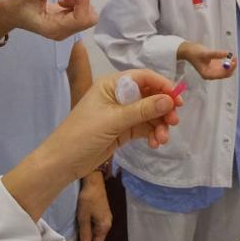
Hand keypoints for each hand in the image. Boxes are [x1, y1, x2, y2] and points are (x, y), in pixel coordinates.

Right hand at [0, 0, 97, 41]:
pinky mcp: (65, 23)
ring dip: (79, 0)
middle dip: (83, 1)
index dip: (84, 0)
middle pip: (88, 18)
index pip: (82, 18)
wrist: (8, 14)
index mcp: (55, 28)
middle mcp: (63, 32)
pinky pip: (80, 12)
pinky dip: (76, 2)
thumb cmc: (17, 3)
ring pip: (86, 14)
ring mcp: (65, 29)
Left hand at [47, 70, 182, 178]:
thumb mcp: (113, 120)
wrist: (62, 163)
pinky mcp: (123, 130)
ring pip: (149, 114)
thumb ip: (142, 110)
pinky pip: (144, 128)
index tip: (177, 99)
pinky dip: (152, 134)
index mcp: (111, 85)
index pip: (143, 77)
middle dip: (163, 108)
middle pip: (149, 96)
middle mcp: (118, 96)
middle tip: (174, 121)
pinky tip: (155, 143)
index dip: (162, 85)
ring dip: (159, 125)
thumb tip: (169, 100)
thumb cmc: (82, 134)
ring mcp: (121, 114)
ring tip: (162, 139)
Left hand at [75, 171, 111, 240]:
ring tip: (76, 234)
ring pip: (96, 233)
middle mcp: (107, 224)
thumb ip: (85, 233)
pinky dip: (88, 229)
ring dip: (86, 236)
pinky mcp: (102, 213)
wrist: (93, 182)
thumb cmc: (88, 199)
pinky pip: (96, 226)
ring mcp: (105, 218)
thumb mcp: (83, 217)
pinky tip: (81, 226)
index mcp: (104, 226)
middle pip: (97, 239)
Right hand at [177, 41, 235, 79]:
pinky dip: (228, 63)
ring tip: (233, 56)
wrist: (188, 50)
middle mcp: (211, 74)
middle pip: (225, 74)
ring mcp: (213, 70)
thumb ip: (216, 54)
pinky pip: (224, 67)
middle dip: (231, 67)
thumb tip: (227, 54)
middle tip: (234, 58)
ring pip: (226, 71)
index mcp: (207, 74)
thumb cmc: (194, 53)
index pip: (222, 75)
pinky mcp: (214, 66)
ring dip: (230, 65)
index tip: (233, 62)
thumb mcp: (205, 53)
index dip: (229, 69)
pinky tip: (229, 56)